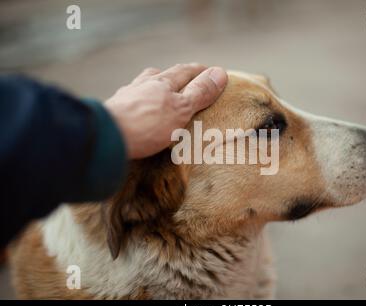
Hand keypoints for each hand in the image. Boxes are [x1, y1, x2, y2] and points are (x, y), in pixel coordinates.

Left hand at [104, 63, 227, 158]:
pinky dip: (137, 100)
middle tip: (184, 77)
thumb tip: (220, 72)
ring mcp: (126, 97)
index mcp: (163, 83)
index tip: (209, 70)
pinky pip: (129, 100)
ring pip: (142, 84)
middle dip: (175, 75)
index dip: (198, 71)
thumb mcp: (182, 109)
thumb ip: (199, 92)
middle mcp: (143, 85)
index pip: (185, 71)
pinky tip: (136, 108)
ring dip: (152, 85)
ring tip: (158, 89)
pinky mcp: (113, 111)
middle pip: (161, 74)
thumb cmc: (147, 124)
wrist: (108, 138)